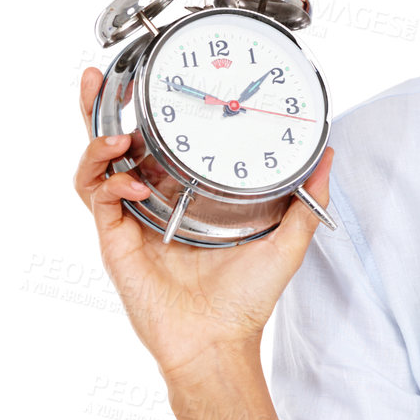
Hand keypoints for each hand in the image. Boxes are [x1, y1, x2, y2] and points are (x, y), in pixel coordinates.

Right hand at [73, 66, 333, 383]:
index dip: (145, 112)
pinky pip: (98, 200)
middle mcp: (149, 207)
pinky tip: (134, 183)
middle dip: (98, 109)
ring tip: (116, 132)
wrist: (218, 344)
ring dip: (97, 142)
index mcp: (181, 200)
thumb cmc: (245, 301)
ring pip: (93, 169)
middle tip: (97, 75)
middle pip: (110, 147)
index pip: (155, 145)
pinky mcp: (115, 244)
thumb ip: (306, 199)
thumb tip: (327, 156)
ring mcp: (128, 224)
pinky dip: (110, 183)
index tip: (153, 78)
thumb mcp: (286, 241)